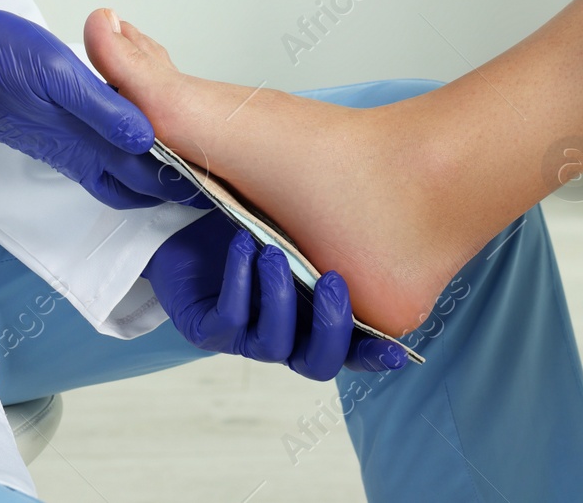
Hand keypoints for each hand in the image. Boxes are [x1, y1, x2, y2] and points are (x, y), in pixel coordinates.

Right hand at [0, 9, 196, 208]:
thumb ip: (104, 110)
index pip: (146, 174)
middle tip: (206, 177)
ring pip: (115, 175)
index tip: (216, 178)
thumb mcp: (58, 76)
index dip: (183, 179)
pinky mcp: (51, 138)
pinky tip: (129, 136)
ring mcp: (64, 148)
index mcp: (87, 141)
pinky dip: (122, 158)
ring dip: (146, 173)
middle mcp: (78, 153)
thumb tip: (148, 137)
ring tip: (176, 161)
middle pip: (135, 184)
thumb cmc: (2, 61)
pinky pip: (96, 161)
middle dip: (170, 185)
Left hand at [144, 211, 408, 379]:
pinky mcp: (206, 331)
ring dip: (280, 297)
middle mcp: (284, 337)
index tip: (397, 350)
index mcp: (312, 320)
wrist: (185, 220)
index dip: (374, 355)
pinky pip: (230, 319)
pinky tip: (243, 246)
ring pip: (274, 345)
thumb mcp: (298, 226)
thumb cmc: (253, 221)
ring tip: (274, 253)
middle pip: (318, 364)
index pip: (351, 351)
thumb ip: (330, 236)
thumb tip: (382, 217)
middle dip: (331, 327)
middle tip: (332, 281)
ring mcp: (244, 340)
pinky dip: (240, 281)